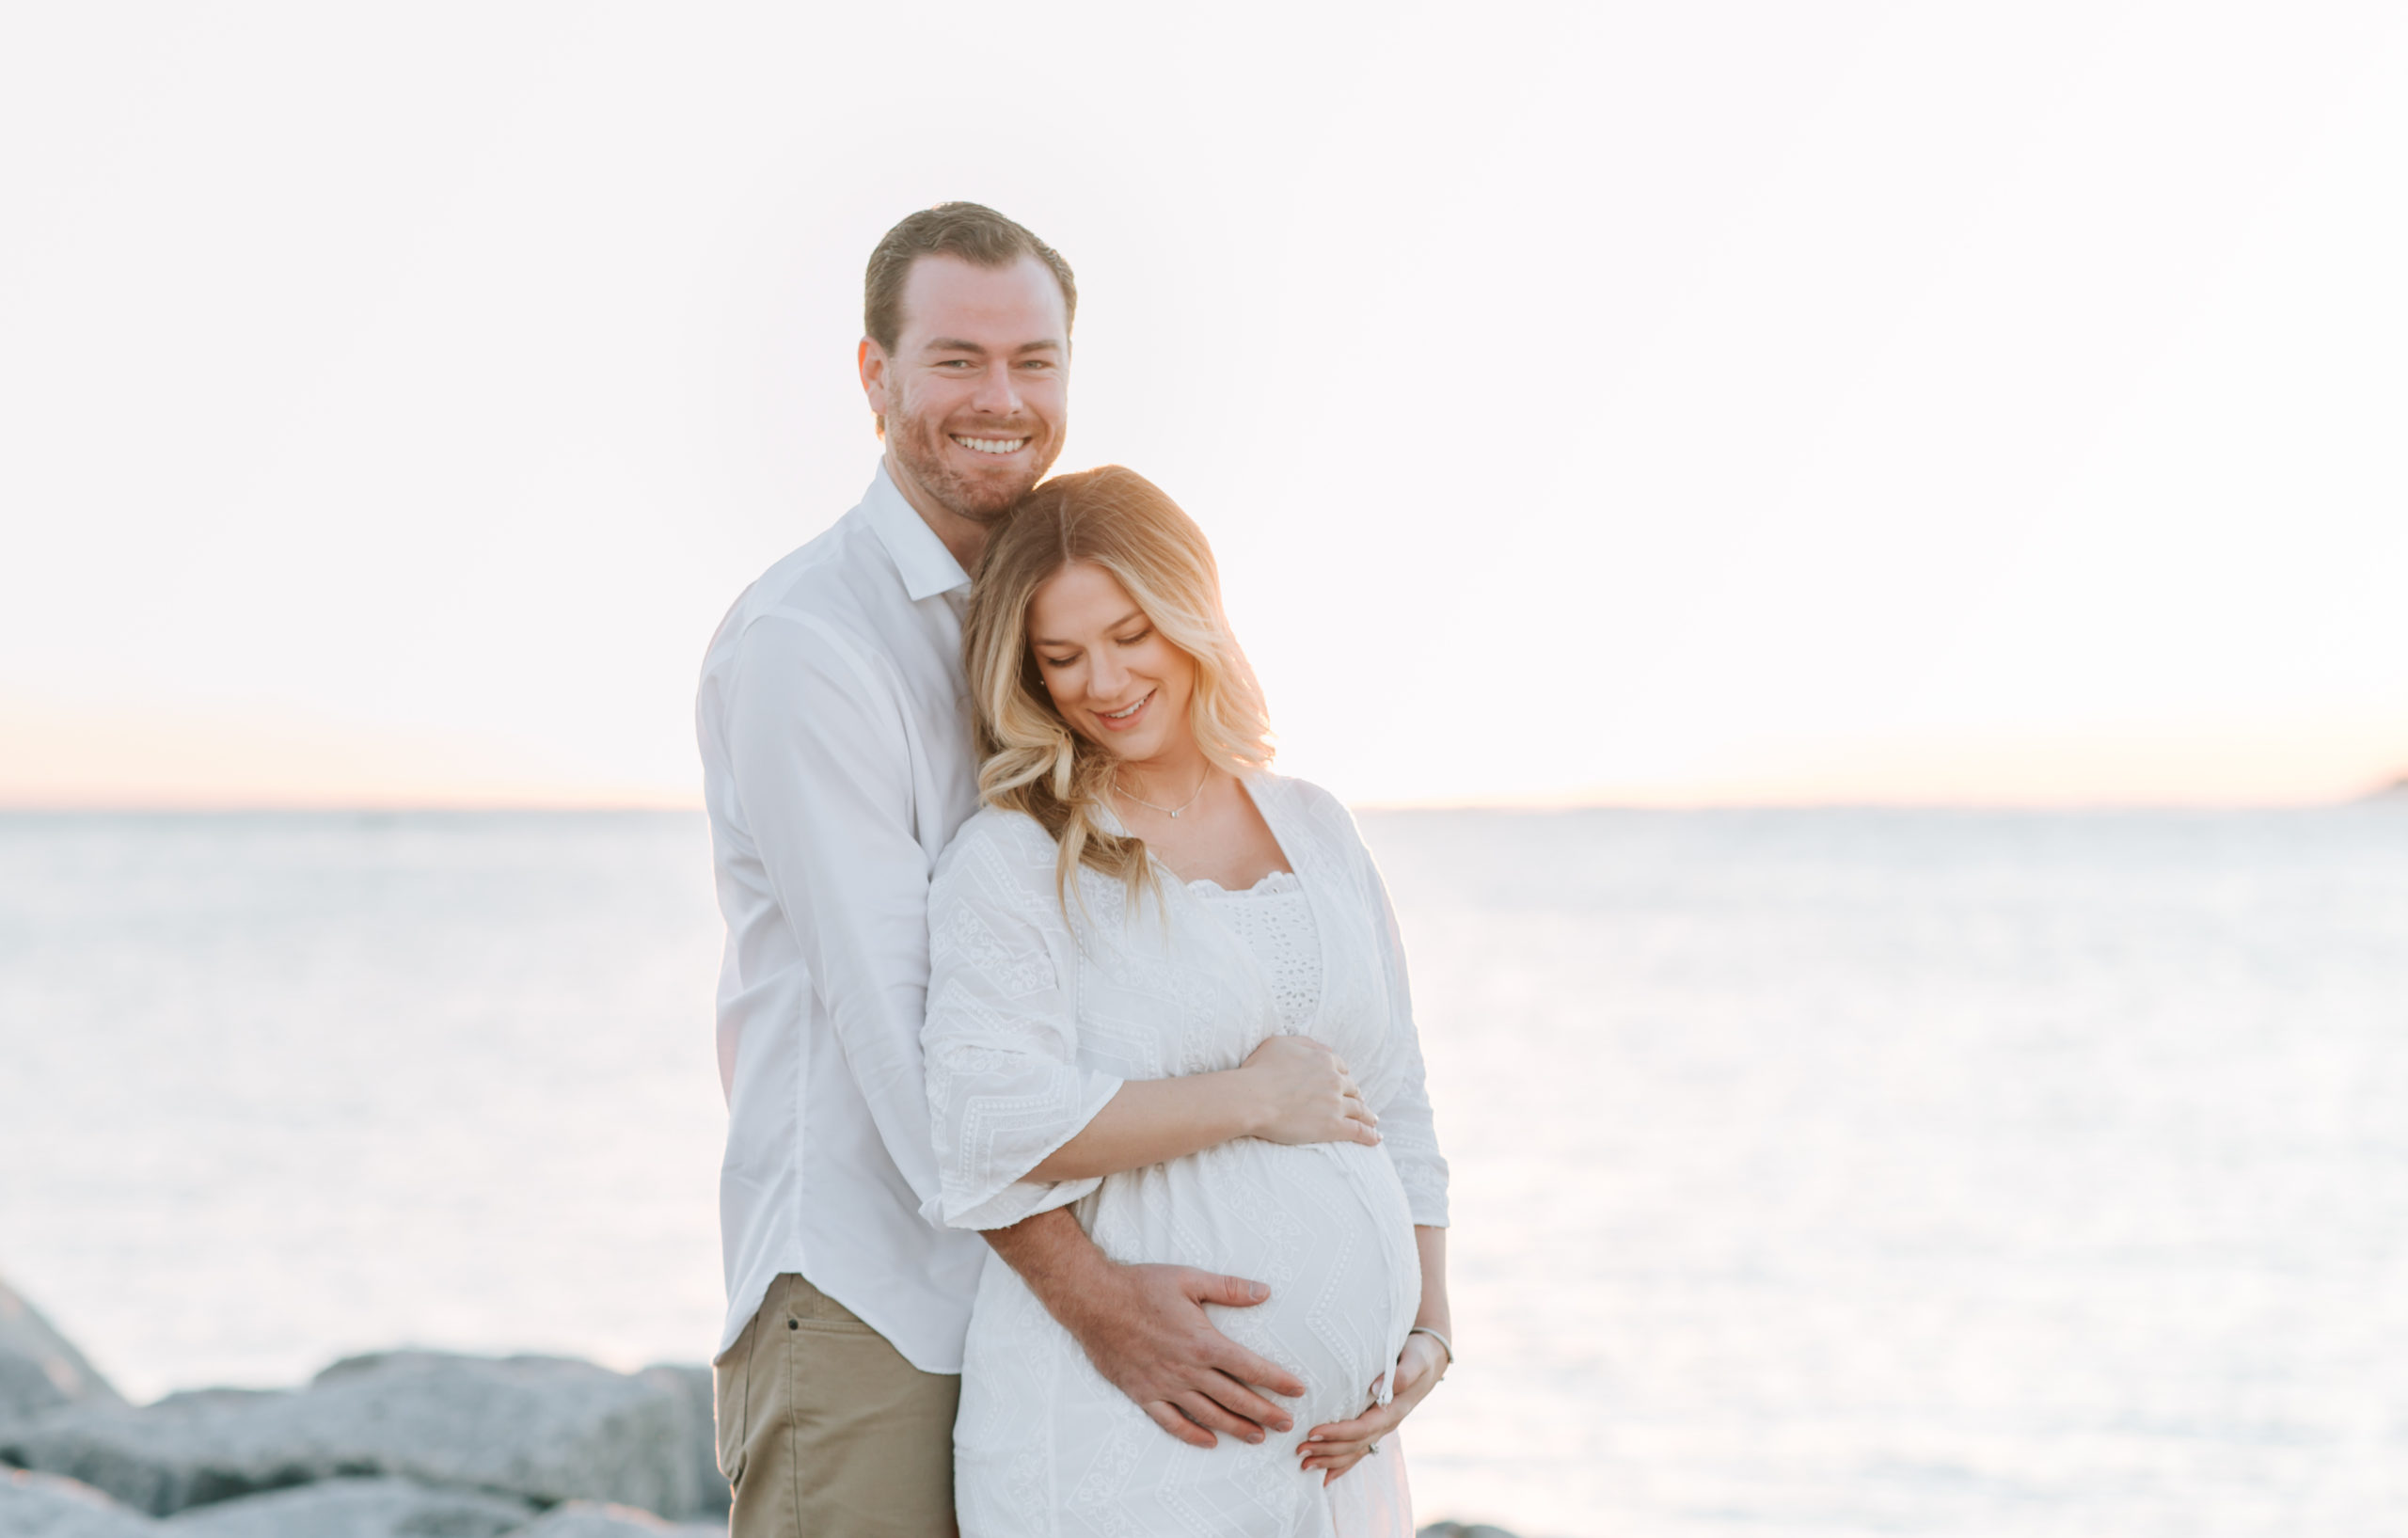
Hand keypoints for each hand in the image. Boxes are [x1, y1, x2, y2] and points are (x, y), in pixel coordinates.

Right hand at [1055, 1260, 1309, 1448]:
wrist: (1092, 1301)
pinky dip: (1192, 1435)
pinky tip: (1209, 1442)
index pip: (1250, 1367)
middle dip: (1265, 1412)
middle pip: (1235, 1397)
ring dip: (1236, 1428)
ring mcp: (1164, 1385)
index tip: (1298, 1391)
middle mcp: (1187, 1370)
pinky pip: (1171, 1422)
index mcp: (1203, 1342)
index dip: (1277, 1381)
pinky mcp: (1143, 1394)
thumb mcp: (1189, 1279)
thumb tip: (1265, 1292)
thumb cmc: (1141, 1286)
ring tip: (1258, 1437)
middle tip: (1287, 1424)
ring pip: (1208, 1415)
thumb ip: (1229, 1288)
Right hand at [1238, 1035, 1378, 1147]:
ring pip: (1359, 1109)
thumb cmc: (1260, 1070)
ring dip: (1367, 1115)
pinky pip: (1358, 1131)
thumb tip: (1324, 1048)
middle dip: (1356, 1095)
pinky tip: (1376, 1138)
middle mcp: (1334, 1080)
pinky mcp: (1333, 1126)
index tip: (1346, 1085)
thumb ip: (1306, 1043)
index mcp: (1323, 1060)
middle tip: (1360, 1103)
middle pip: (1352, 1088)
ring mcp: (1335, 1103)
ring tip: (1372, 1121)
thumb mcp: (1281, 1043)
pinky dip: (1370, 1135)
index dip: (1344, 1077)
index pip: (1341, 1068)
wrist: (1253, 1098)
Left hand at [1298, 1330, 1448, 1483]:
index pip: (1362, 1428)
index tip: (1313, 1431)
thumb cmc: (1420, 1356)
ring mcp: (1382, 1428)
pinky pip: (1359, 1450)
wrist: (1430, 1359)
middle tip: (1299, 1450)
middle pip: (1354, 1444)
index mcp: (1393, 1411)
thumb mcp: (1415, 1361)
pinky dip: (1342, 1463)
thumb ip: (1401, 1375)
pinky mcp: (1377, 1426)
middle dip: (1326, 1449)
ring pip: (1354, 1451)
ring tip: (1304, 1464)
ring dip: (1329, 1460)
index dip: (1337, 1432)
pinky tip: (1325, 1474)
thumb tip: (1377, 1388)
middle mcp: (1387, 1424)